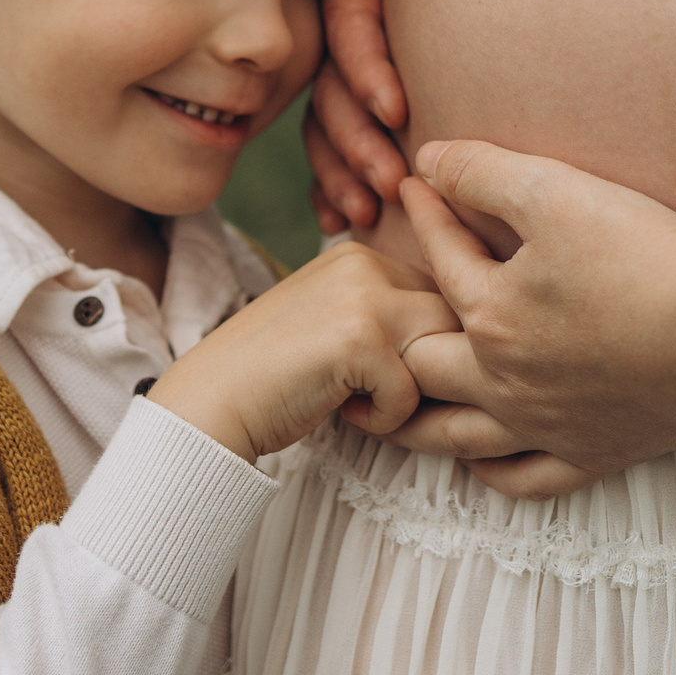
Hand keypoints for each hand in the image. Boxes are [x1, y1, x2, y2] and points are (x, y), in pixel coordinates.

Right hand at [148, 241, 457, 461]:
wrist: (210, 402)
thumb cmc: (276, 376)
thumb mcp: (333, 323)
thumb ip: (385, 315)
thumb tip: (465, 332)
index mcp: (360, 255)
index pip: (440, 294)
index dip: (427, 344)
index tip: (388, 374)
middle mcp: (366, 263)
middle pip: (452, 318)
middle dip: (433, 366)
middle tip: (384, 394)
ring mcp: (365, 296)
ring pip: (443, 350)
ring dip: (413, 391)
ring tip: (366, 401)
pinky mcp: (362, 338)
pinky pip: (412, 391)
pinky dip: (384, 419)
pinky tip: (341, 411)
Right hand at [303, 0, 438, 231]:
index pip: (350, 20)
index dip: (367, 65)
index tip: (399, 109)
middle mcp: (334, 13)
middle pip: (330, 84)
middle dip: (354, 139)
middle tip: (389, 183)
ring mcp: (336, 52)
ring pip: (324, 119)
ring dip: (340, 168)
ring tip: (364, 210)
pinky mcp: (347, 82)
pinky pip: (327, 137)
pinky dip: (330, 178)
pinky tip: (340, 218)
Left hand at [375, 142, 675, 498]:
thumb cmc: (643, 252)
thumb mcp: (553, 190)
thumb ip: (483, 172)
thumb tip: (428, 160)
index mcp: (489, 316)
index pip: (439, 261)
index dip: (425, 215)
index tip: (414, 186)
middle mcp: (505, 381)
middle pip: (423, 367)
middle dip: (391, 340)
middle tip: (368, 329)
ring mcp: (548, 424)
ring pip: (459, 437)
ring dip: (418, 422)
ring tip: (392, 413)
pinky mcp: (595, 453)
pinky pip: (527, 479)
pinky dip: (493, 473)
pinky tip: (479, 460)